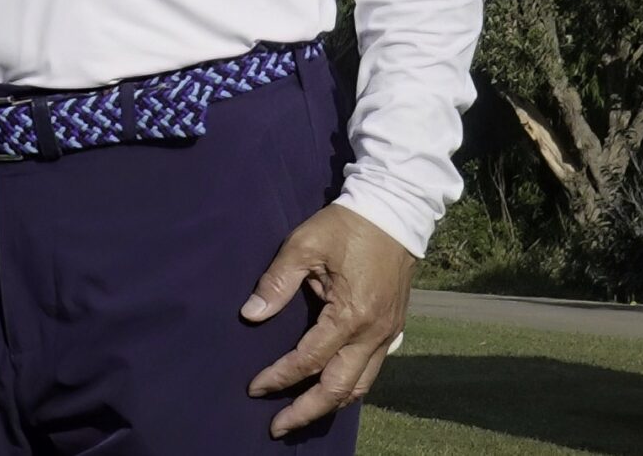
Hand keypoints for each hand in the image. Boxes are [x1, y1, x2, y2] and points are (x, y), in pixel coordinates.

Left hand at [243, 202, 415, 434]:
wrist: (392, 214)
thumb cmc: (344, 227)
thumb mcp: (303, 246)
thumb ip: (276, 283)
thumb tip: (250, 315)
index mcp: (350, 315)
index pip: (309, 359)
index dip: (279, 377)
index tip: (254, 388)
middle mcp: (373, 334)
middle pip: (340, 389)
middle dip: (307, 411)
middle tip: (277, 427)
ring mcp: (387, 335)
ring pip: (360, 386)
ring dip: (330, 405)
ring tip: (300, 416)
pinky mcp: (392, 330)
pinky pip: (371, 371)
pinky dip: (349, 387)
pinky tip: (330, 390)